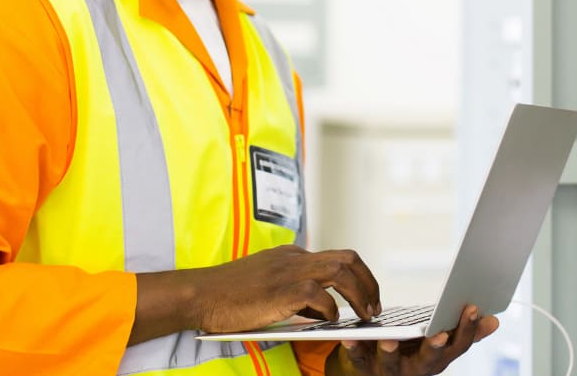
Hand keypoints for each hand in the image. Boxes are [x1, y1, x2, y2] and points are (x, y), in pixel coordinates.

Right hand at [178, 245, 380, 332]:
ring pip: (341, 270)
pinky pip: (320, 295)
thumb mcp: (267, 286)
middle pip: (348, 257)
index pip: (336, 257)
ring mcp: (289, 271)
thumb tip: (322, 311)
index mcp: (291, 255)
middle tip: (376, 305)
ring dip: (360, 294)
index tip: (366, 296)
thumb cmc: (228, 296)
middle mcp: (295, 258)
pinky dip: (330, 309)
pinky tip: (329, 321)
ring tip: (367, 315)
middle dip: (369, 281)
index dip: (357, 277)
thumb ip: (294, 293)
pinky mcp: (282, 290)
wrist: (200, 294)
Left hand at [325, 305, 498, 374]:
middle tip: (440, 335)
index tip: (473, 308)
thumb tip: (494, 320)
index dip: (467, 329)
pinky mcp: (365, 367)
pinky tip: (350, 338)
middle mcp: (417, 370)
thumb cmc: (412, 350)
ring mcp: (390, 371)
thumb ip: (464, 332)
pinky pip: (358, 360)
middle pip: (429, 361)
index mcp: (438, 359)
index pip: (458, 346)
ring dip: (391, 354)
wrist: (377, 370)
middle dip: (434, 349)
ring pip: (391, 365)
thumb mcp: (439, 341)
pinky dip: (354, 350)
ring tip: (389, 341)